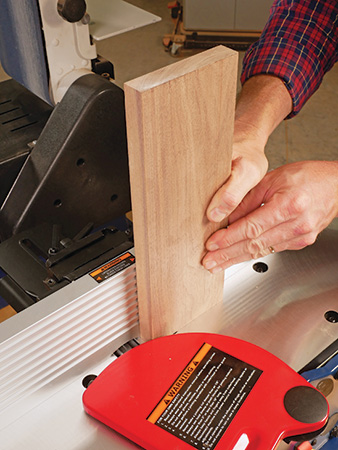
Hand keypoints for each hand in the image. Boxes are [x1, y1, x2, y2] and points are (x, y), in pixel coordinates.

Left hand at [203, 161, 337, 272]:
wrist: (336, 185)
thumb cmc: (307, 176)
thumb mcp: (273, 178)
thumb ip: (248, 198)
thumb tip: (227, 217)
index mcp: (288, 205)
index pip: (251, 227)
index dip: (229, 238)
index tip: (212, 245)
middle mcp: (296, 224)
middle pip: (255, 244)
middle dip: (228, 255)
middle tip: (209, 262)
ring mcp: (301, 236)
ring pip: (262, 251)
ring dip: (237, 258)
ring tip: (218, 263)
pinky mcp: (301, 242)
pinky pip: (273, 249)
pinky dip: (253, 254)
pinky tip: (238, 256)